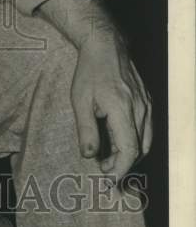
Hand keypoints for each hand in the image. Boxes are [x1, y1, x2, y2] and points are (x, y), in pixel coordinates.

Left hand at [69, 29, 152, 181]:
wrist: (106, 47)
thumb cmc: (90, 72)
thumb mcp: (80, 101)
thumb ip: (86, 130)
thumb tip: (90, 156)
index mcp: (122, 109)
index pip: (130, 149)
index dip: (120, 169)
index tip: (108, 179)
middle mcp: (140, 109)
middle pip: (140, 150)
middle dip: (122, 164)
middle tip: (103, 169)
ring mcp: (147, 106)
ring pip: (146, 141)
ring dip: (130, 154)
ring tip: (108, 157)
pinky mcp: (148, 103)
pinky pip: (147, 130)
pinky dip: (135, 141)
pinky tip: (118, 141)